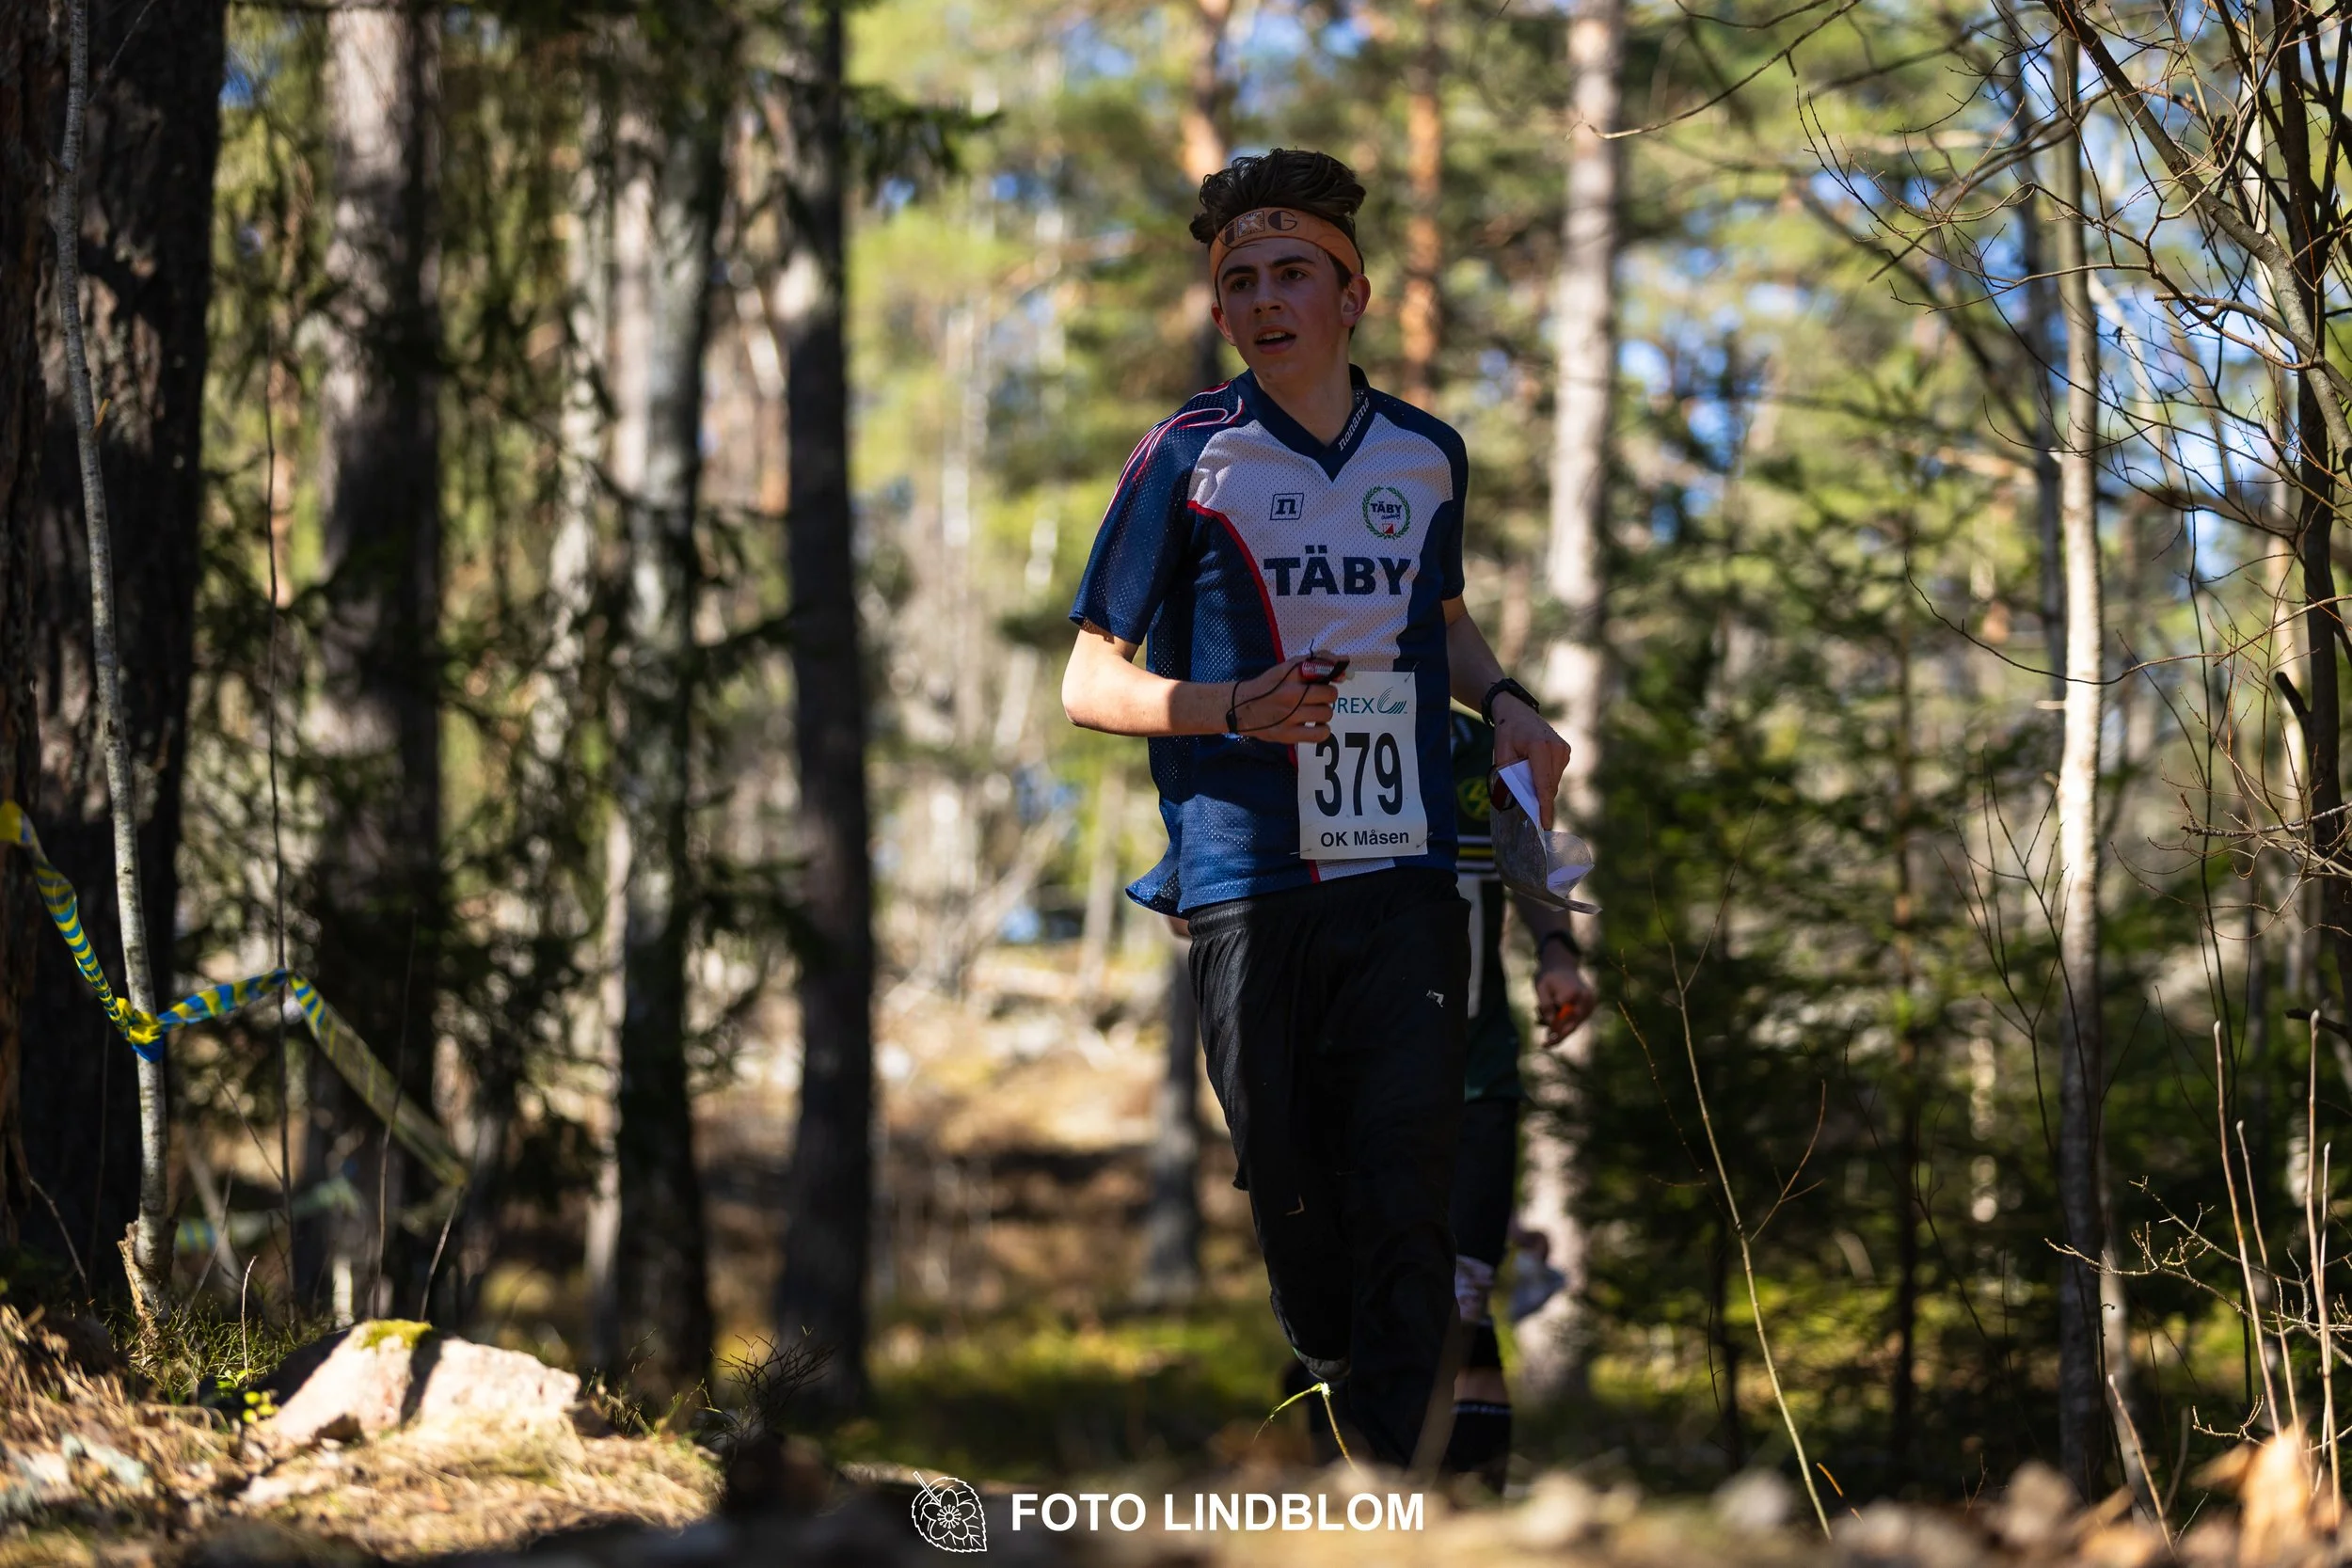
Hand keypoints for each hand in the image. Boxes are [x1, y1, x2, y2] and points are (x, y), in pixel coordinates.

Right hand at [1226, 656, 1337, 743]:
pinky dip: (1322, 730)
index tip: (1336, 677)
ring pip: (1327, 713)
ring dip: (1323, 712)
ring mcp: (1289, 715)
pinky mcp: (1288, 735)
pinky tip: (1314, 726)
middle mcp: (1290, 693)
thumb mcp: (1286, 668)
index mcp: (1290, 674)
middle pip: (1330, 694)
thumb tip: (1344, 662)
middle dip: (1327, 695)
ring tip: (1312, 712)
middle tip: (1317, 698)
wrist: (1241, 708)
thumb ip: (1315, 662)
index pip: (1323, 667)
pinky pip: (1320, 734)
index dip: (1334, 672)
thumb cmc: (1268, 687)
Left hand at [1492, 695, 1571, 827]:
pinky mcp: (1565, 751)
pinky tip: (1534, 769)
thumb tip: (1522, 800)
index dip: (1545, 807)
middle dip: (1540, 799)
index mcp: (1540, 747)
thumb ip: (1511, 777)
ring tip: (1526, 775)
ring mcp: (1564, 749)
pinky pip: (1555, 774)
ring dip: (1541, 786)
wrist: (1517, 711)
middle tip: (1528, 806)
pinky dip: (1545, 778)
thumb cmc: (1507, 733)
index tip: (1546, 824)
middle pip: (1549, 785)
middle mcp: (1556, 748)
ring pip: (1553, 781)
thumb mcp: (1502, 756)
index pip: (1544, 784)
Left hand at [1535, 960, 1594, 1044]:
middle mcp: (1586, 999)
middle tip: (1544, 1041)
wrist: (1562, 965)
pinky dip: (1565, 1020)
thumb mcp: (1541, 989)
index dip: (1555, 1033)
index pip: (1564, 1020)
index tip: (1545, 1044)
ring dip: (1559, 1024)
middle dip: (1556, 1031)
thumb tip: (1551, 1028)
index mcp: (1573, 994)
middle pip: (1572, 1025)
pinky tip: (1553, 1012)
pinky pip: (1577, 1019)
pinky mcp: (1590, 1005)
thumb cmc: (1548, 976)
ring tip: (1541, 1013)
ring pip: (1574, 1023)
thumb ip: (1546, 1007)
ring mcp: (1590, 1003)